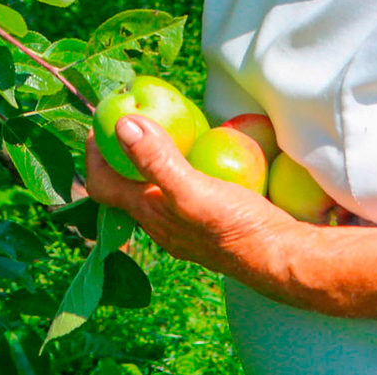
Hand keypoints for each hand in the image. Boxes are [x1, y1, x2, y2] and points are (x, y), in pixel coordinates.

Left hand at [85, 115, 294, 287]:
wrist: (281, 258)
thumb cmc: (237, 227)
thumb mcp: (195, 190)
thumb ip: (157, 161)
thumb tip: (122, 124)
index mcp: (149, 213)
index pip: (101, 185)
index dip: (94, 154)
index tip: (100, 121)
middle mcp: (160, 223)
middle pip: (124, 186)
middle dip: (120, 153)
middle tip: (130, 118)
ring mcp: (184, 225)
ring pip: (153, 190)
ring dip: (148, 161)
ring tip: (161, 129)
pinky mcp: (207, 222)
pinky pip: (179, 192)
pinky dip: (177, 169)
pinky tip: (198, 155)